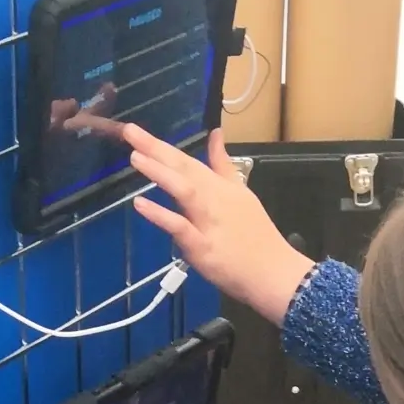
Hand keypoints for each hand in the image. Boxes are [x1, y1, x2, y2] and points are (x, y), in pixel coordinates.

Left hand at [125, 125, 315, 321]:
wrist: (273, 272)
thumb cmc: (256, 235)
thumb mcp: (242, 192)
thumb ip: (223, 165)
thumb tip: (215, 134)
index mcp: (221, 186)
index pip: (188, 161)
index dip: (161, 146)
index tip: (135, 131)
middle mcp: (214, 198)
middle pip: (184, 170)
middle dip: (156, 149)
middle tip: (130, 132)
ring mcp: (208, 222)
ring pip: (184, 191)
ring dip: (160, 173)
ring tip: (135, 157)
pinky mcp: (203, 247)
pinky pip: (180, 228)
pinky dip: (161, 215)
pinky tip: (140, 204)